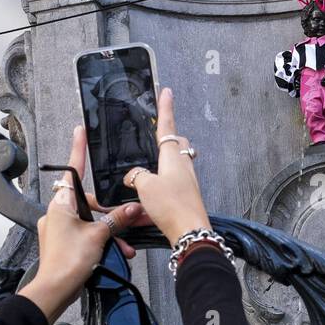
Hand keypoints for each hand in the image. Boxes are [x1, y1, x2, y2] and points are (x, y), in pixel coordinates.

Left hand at [19, 127, 142, 323]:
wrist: (54, 291)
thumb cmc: (69, 261)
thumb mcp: (99, 236)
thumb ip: (117, 219)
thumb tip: (132, 208)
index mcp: (61, 205)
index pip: (72, 171)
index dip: (78, 150)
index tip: (80, 131)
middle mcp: (57, 213)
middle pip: (89, 202)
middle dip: (110, 212)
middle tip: (130, 217)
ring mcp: (59, 229)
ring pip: (90, 221)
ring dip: (109, 232)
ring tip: (125, 246)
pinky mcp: (63, 243)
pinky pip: (86, 234)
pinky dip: (101, 241)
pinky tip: (116, 252)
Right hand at [122, 87, 210, 246]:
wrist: (190, 233)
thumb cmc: (172, 207)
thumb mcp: (146, 186)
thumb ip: (137, 176)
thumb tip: (134, 176)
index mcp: (173, 157)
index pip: (168, 126)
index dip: (165, 108)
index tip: (166, 92)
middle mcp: (183, 167)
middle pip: (177, 144)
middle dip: (169, 137)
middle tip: (157, 135)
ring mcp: (187, 182)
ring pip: (176, 165)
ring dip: (163, 164)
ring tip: (146, 173)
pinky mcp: (186, 197)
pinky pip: (173, 184)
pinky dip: (161, 185)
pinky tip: (150, 199)